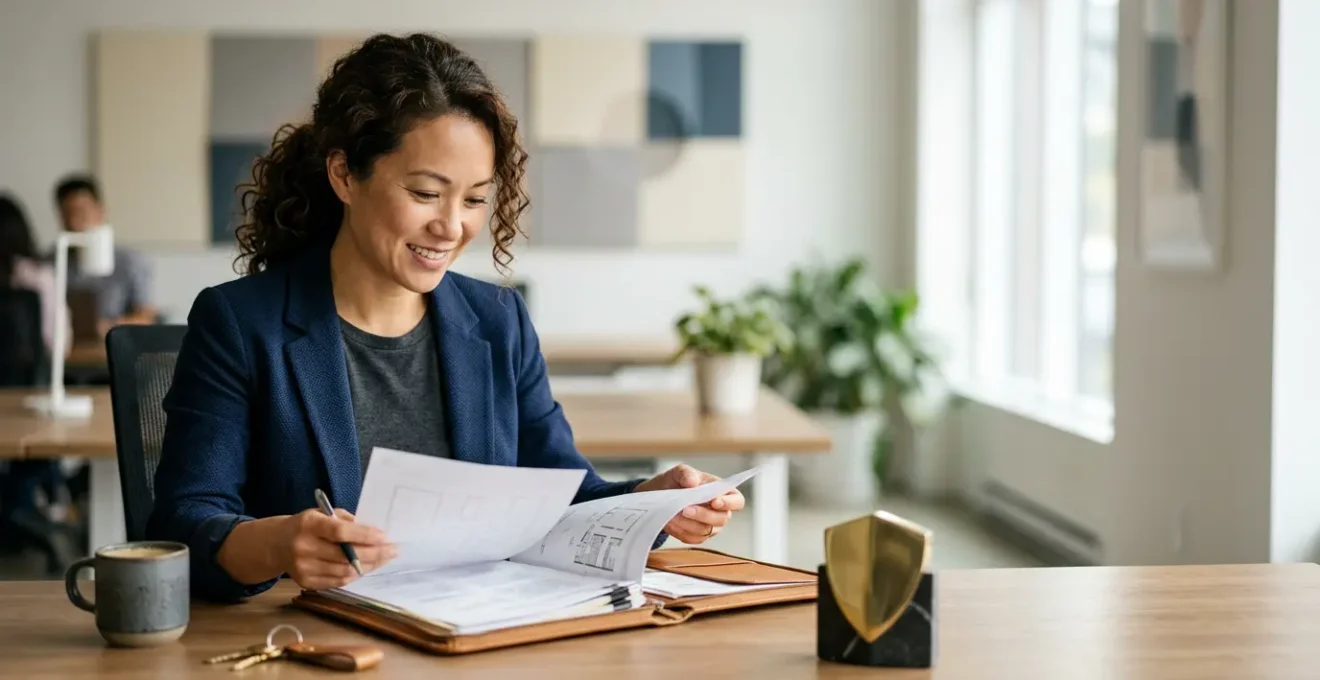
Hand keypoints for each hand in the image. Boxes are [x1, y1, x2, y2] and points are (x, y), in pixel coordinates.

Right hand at [278, 508, 396, 589]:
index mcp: (308, 524)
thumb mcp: (323, 513)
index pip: (340, 532)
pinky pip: (337, 581)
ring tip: (384, 559)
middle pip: (345, 555)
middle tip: (393, 551)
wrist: (276, 544)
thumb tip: (374, 533)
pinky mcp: (305, 582)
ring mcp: (303, 568)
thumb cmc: (307, 525)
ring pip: (344, 571)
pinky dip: (355, 575)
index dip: (364, 536)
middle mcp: (303, 547)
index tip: (385, 537)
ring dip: (369, 566)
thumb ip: (346, 521)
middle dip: (374, 554)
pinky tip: (367, 567)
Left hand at [634, 464, 744, 543]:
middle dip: (702, 514)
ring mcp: (710, 526)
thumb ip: (686, 473)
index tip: (714, 501)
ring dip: (688, 524)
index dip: (729, 503)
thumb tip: (693, 482)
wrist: (661, 495)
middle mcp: (721, 511)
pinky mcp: (697, 536)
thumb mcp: (679, 472)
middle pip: (721, 519)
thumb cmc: (676, 481)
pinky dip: (680, 531)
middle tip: (684, 509)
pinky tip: (670, 522)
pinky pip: (692, 538)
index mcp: (722, 492)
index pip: (737, 501)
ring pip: (705, 531)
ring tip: (672, 515)